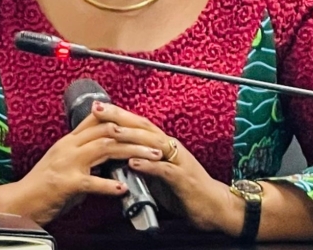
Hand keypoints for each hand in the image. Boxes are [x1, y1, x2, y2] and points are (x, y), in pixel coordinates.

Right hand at [2, 114, 165, 224]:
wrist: (16, 203)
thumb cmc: (42, 187)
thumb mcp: (65, 163)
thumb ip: (86, 156)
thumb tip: (110, 156)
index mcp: (70, 141)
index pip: (100, 120)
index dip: (126, 120)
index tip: (147, 126)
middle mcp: (69, 147)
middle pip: (109, 130)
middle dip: (137, 136)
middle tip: (159, 143)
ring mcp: (67, 163)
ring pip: (106, 148)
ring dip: (132, 153)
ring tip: (152, 159)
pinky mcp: (65, 183)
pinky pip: (92, 182)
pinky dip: (109, 185)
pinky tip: (123, 188)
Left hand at [91, 102, 240, 233]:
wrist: (213, 205)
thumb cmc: (186, 191)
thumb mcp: (158, 175)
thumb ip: (142, 164)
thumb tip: (120, 159)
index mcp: (164, 146)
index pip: (139, 125)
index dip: (119, 115)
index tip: (98, 107)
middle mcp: (171, 148)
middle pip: (144, 127)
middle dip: (120, 117)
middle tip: (99, 108)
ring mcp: (178, 161)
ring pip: (154, 144)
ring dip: (132, 137)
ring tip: (112, 131)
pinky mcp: (183, 179)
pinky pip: (165, 170)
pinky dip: (149, 165)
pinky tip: (134, 162)